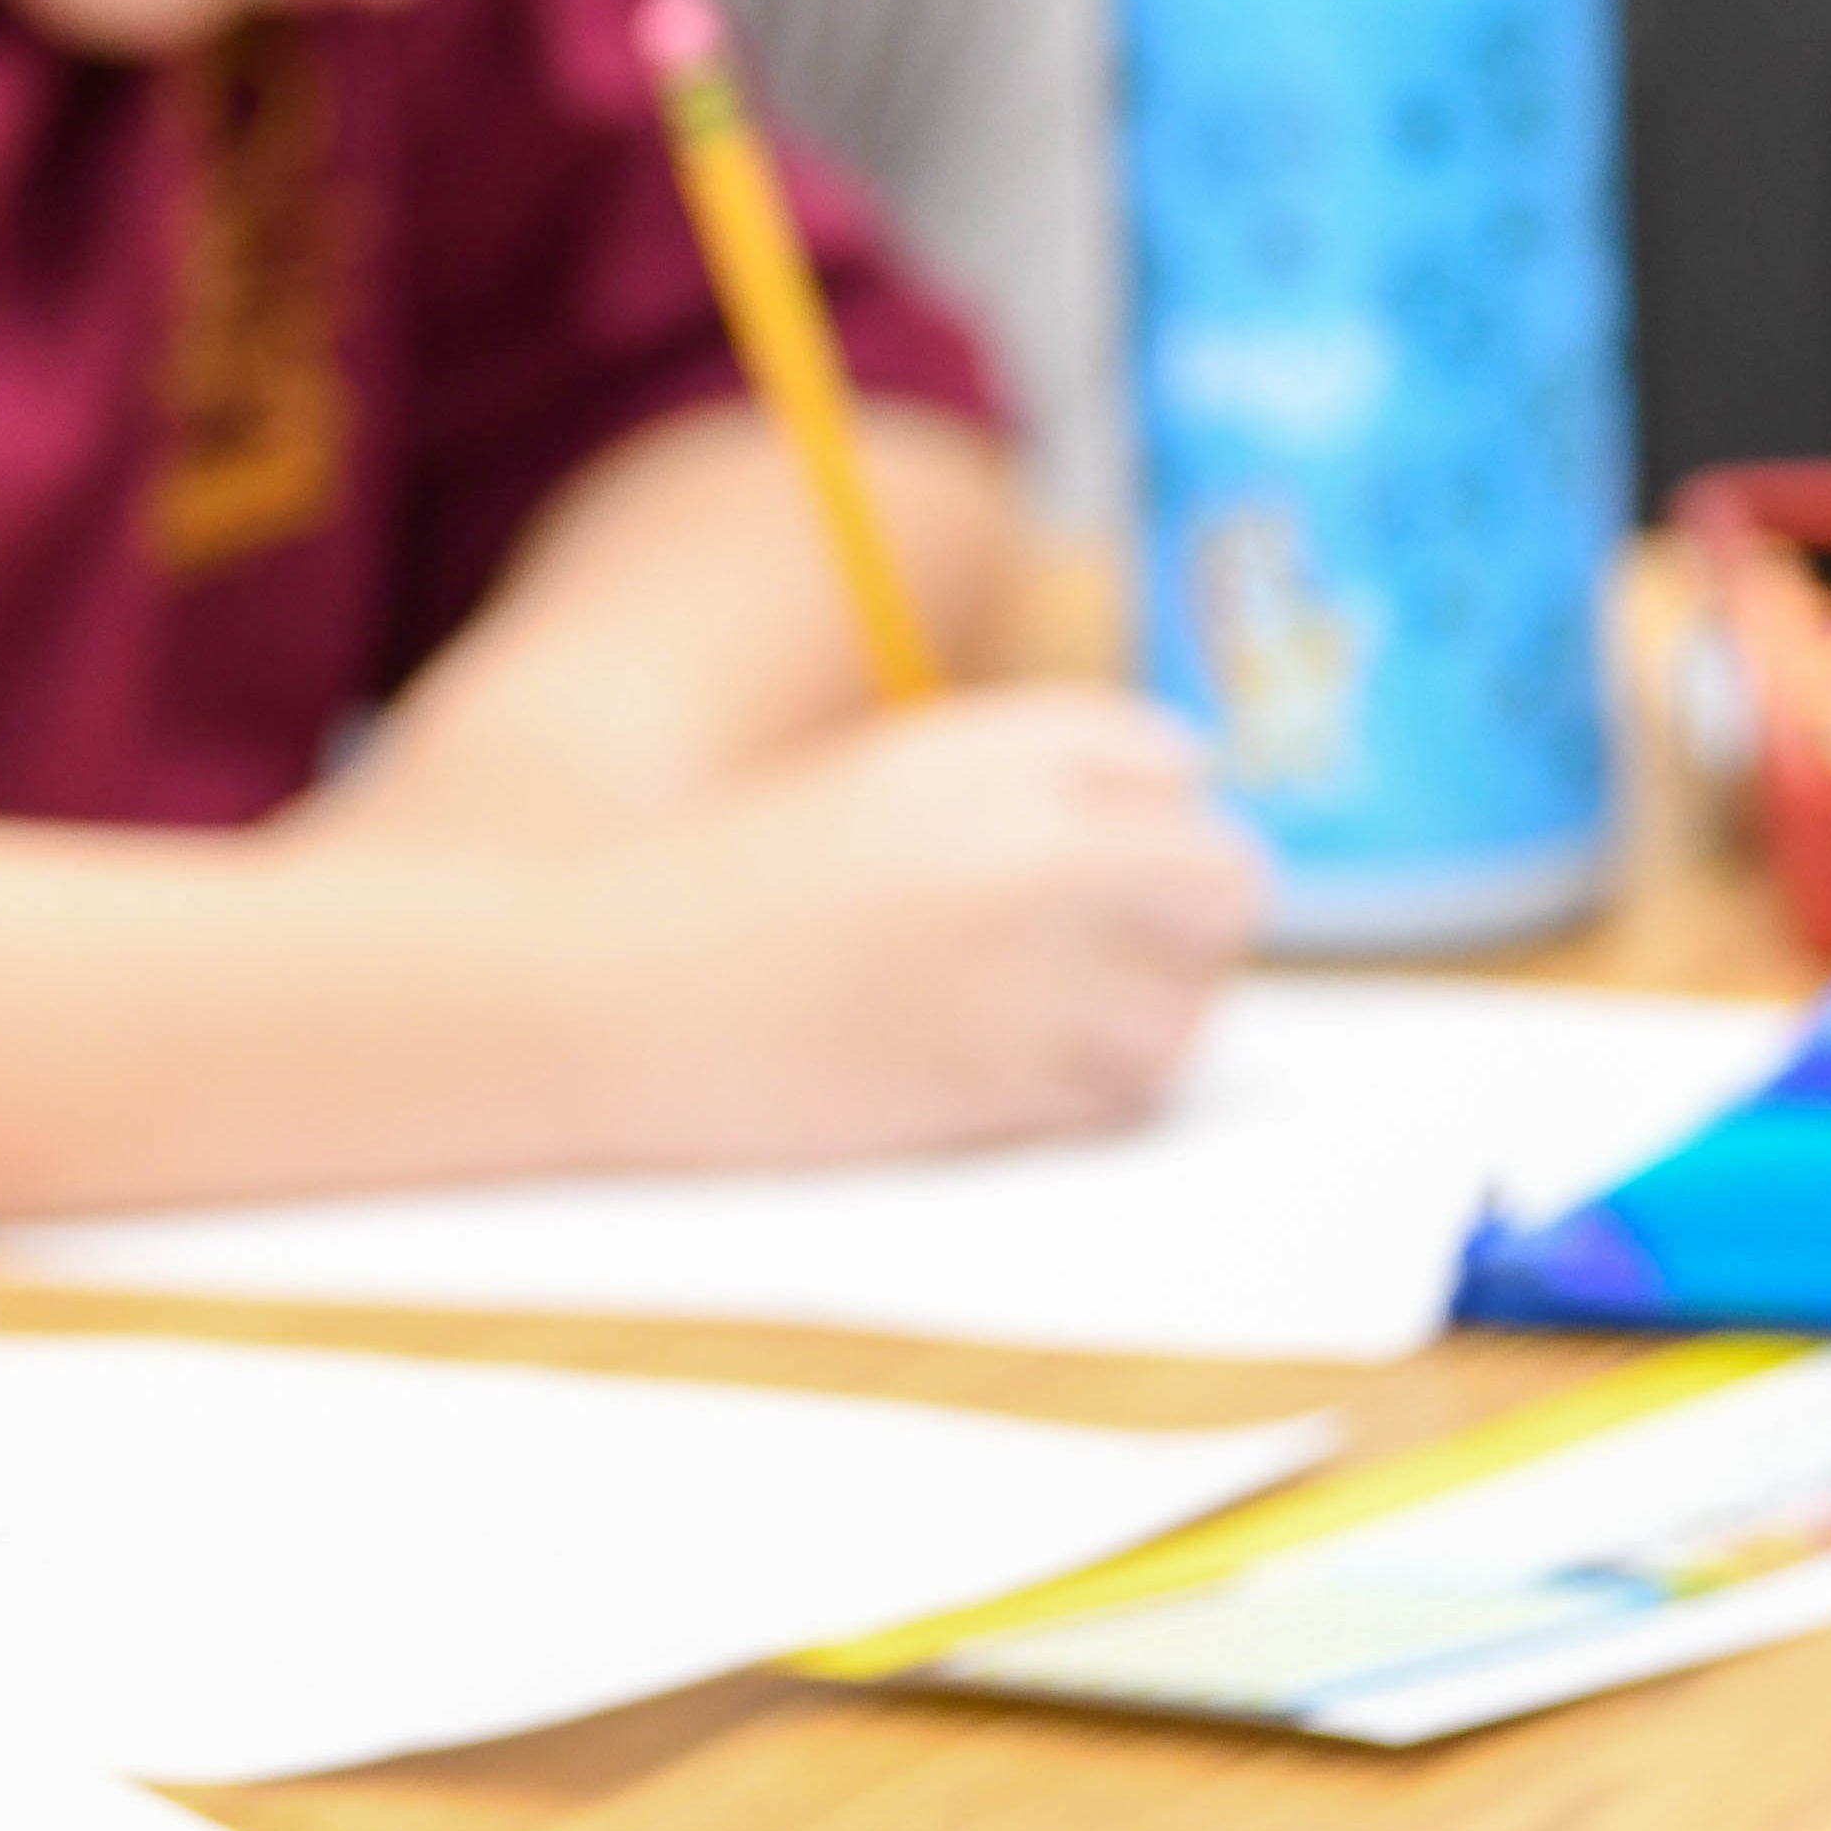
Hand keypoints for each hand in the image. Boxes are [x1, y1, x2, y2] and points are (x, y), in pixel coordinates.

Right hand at [608, 689, 1259, 1157]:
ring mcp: (1033, 968)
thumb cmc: (738, 886)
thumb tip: (1199, 779)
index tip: (1080, 850)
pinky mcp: (1012, 1079)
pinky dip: (1098, 1083)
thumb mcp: (888, 780)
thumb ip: (1035, 768)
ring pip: (1191, 995)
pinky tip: (1002, 1065)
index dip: (1142, 810)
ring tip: (1034, 1011)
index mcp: (994, 744)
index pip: (1170, 758)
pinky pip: (1132, 1085)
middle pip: (1222, 874)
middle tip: (1094, 943)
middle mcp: (1035, 841)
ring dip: (1146, 1006)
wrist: (608, 993)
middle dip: (1181, 909)